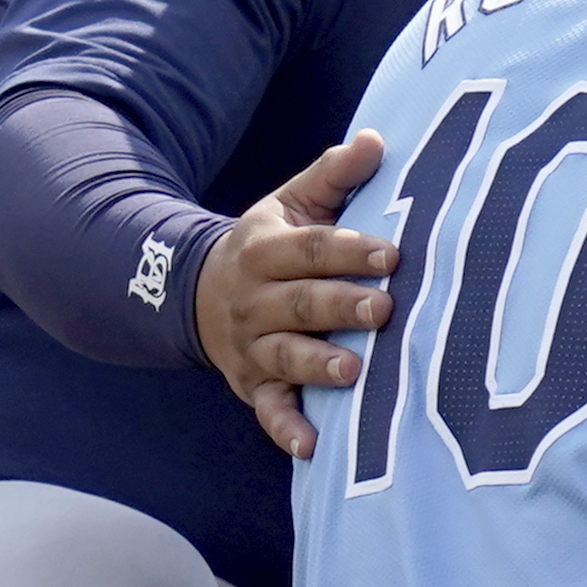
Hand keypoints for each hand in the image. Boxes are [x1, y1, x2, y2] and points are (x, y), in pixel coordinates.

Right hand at [195, 129, 395, 459]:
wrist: (194, 292)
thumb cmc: (267, 247)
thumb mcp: (289, 205)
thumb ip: (332, 176)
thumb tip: (376, 140)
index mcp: (266, 250)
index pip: (313, 249)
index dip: (351, 250)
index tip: (393, 252)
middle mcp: (255, 300)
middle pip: (301, 303)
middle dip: (342, 306)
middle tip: (384, 308)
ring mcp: (251, 346)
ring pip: (285, 356)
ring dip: (318, 365)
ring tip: (354, 371)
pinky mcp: (252, 386)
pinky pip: (269, 410)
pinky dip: (288, 429)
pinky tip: (313, 446)